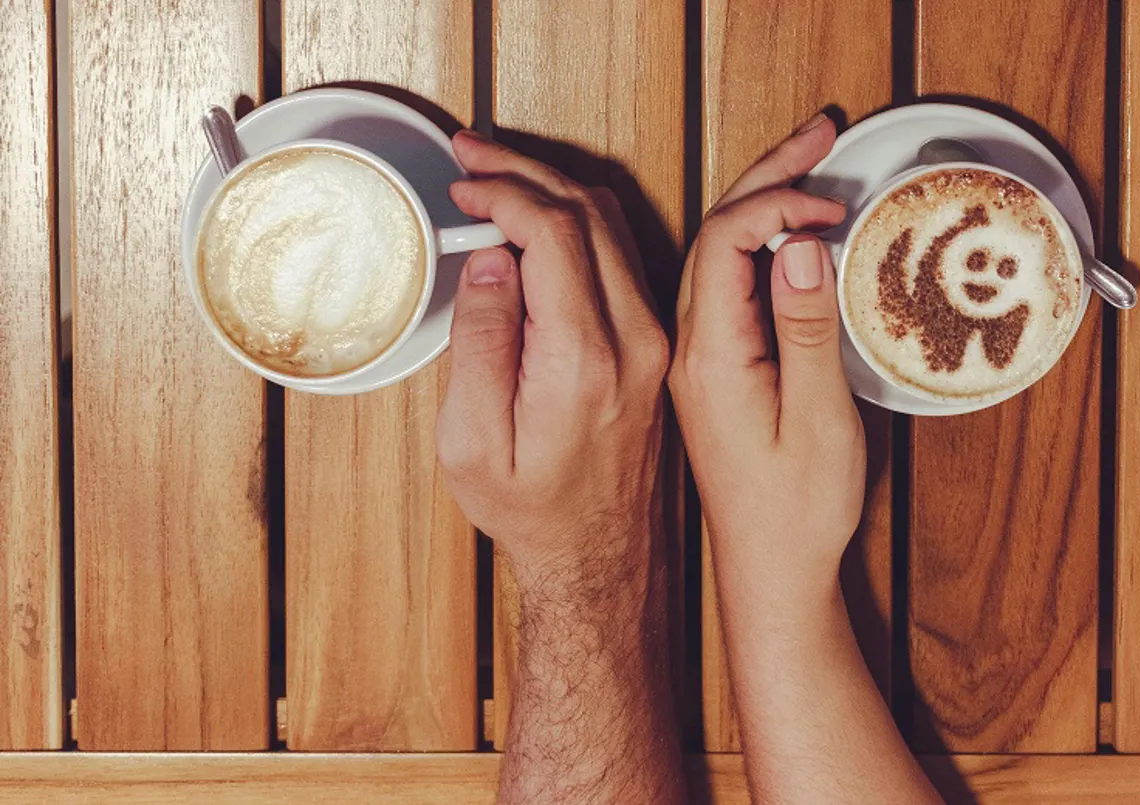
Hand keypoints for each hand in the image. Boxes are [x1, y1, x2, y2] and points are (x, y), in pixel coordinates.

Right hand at [436, 131, 668, 587]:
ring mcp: (655, 341)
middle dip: (525, 171)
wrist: (602, 560)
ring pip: (613, 228)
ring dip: (554, 190)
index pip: (554, 232)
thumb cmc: (532, 512)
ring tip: (496, 177)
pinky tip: (538, 220)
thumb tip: (493, 258)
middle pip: (589, 214)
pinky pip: (624, 258)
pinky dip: (578, 224)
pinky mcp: (658, 347)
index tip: (462, 182)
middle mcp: (635, 341)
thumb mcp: (472, 442)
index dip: (503, 191)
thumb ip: (481, 342)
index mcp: (585, 360)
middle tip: (471, 155)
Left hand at [669, 113, 861, 613]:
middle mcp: (688, 347)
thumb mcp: (818, 423)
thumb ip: (806, 331)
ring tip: (809, 161)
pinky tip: (787, 230)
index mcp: (708, 356)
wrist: (765, 572)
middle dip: (766, 174)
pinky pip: (722, 281)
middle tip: (821, 131)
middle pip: (713, 232)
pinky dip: (756, 240)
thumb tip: (798, 247)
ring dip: (760, 198)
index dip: (776, 200)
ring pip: (715, 252)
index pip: (723, 241)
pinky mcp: (710, 368)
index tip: (830, 201)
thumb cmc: (794, 514)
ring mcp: (695, 357)